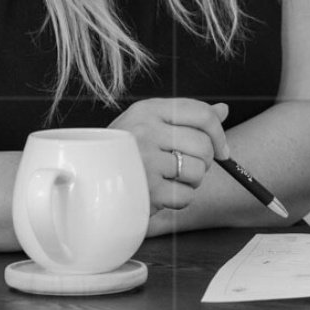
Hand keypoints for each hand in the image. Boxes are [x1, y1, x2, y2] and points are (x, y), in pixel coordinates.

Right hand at [109, 98, 229, 219]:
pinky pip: (186, 196)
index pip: (201, 114)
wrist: (87, 181)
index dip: (219, 133)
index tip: (223, 150)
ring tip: (171, 179)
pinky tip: (161, 193)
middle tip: (189, 167)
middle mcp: (145, 131)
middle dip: (205, 161)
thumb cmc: (126, 151)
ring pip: (198, 171)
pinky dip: (179, 199)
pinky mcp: (147, 190)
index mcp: (149, 110)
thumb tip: (223, 110)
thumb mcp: (150, 124)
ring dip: (192, 181)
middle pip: (204, 145)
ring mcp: (145, 161)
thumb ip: (186, 117)